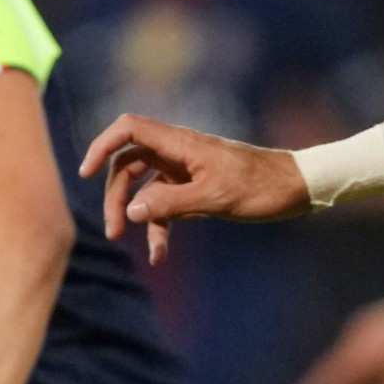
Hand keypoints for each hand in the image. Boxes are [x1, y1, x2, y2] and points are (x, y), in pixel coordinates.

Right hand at [78, 114, 311, 263]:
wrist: (297, 188)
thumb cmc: (261, 187)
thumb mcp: (215, 198)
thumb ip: (171, 204)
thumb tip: (134, 210)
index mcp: (181, 143)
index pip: (129, 129)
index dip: (102, 145)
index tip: (86, 172)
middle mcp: (179, 151)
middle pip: (129, 163)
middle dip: (116, 194)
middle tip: (113, 230)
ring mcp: (186, 169)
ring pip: (145, 186)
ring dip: (136, 213)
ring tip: (130, 242)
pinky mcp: (196, 187)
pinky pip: (167, 204)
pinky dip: (161, 226)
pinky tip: (162, 254)